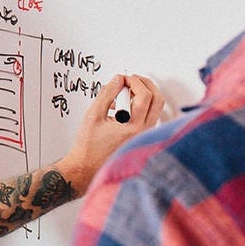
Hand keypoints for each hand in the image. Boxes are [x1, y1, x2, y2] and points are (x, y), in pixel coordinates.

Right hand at [57, 73, 164, 189]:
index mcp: (134, 127)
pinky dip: (140, 105)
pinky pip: (148, 115)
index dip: (134, 81)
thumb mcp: (94, 114)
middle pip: (158, 100)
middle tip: (130, 79)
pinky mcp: (142, 137)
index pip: (145, 96)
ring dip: (143, 94)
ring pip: (155, 107)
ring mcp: (145, 135)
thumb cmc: (88, 146)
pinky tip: (123, 106)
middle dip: (145, 84)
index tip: (122, 78)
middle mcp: (144, 132)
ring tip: (124, 92)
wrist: (87, 167)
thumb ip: (107, 93)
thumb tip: (118, 79)